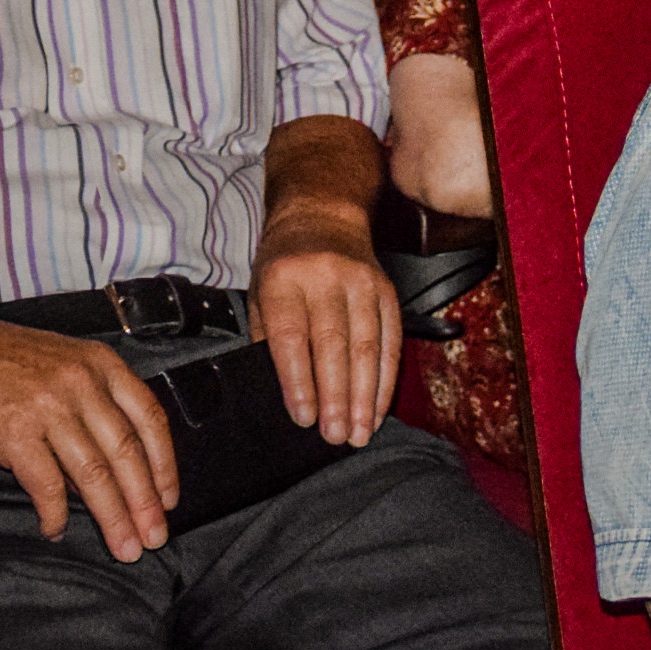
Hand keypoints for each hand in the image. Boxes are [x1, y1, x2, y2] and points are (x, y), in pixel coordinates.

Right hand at [0, 312, 177, 560]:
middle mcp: (82, 383)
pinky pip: (45, 484)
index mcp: (102, 365)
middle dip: (144, 502)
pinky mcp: (12, 432)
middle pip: (126, 452)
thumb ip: (95, 400)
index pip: (150, 419)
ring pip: (93, 473)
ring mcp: (48, 407)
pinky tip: (57, 530)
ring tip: (122, 546)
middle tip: (153, 538)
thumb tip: (119, 458)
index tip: (170, 499)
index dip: (164, 465)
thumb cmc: (0, 360)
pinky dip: (55, 514)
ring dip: (111, 516)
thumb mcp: (64, 362)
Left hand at [252, 202, 401, 446]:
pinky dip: (386, 378)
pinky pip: (391, 339)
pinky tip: (378, 407)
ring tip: (359, 432)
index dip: (300, 380)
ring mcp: (362, 282)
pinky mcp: (387, 289)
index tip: (304, 418)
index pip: (292, 335)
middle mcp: (325, 278)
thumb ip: (268, 340)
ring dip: (365, 394)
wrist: (323, 213)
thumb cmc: (283, 263)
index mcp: (284, 278)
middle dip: (337, 396)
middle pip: (334, 343)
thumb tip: (286, 396)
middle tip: (335, 436)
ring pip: (367, 345)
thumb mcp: (259, 292)